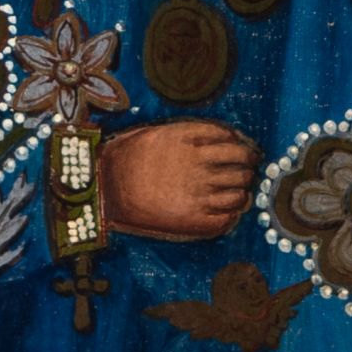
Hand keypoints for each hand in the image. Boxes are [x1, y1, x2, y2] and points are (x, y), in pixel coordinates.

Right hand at [102, 117, 257, 240]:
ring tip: (238, 192)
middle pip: (242, 165)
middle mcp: (199, 165)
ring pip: (239, 193)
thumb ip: (189, 133)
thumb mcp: (156, 132)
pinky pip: (226, 218)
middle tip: (245, 171)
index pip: (233, 141)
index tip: (243, 151)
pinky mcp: (193, 219)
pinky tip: (228, 211)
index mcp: (191, 141)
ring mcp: (198, 193)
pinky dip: (232, 214)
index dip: (242, 147)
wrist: (105, 188)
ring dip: (242, 191)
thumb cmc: (125, 157)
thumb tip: (222, 137)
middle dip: (247, 168)